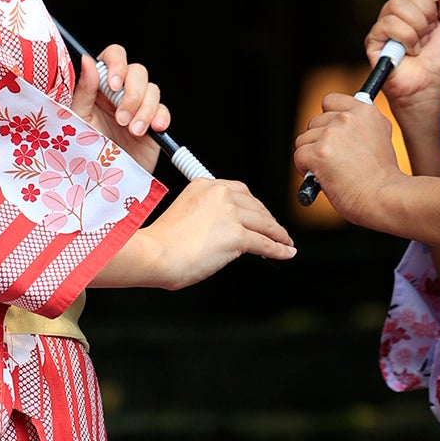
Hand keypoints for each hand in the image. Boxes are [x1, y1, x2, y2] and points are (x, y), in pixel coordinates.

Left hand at [71, 43, 168, 173]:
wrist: (104, 182)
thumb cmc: (85, 152)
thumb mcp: (79, 120)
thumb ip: (83, 90)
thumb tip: (88, 61)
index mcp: (99, 86)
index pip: (113, 57)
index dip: (117, 64)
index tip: (113, 84)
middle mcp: (120, 93)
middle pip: (137, 71)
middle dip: (132, 94)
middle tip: (121, 118)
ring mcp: (138, 107)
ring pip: (153, 90)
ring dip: (144, 110)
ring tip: (133, 131)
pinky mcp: (153, 123)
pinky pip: (164, 110)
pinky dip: (160, 118)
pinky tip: (152, 129)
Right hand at [96, 179, 296, 289]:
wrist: (154, 255)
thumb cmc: (162, 243)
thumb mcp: (185, 214)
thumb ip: (208, 214)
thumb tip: (231, 229)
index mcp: (205, 185)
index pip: (240, 192)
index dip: (255, 206)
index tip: (261, 215)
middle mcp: (220, 194)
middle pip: (256, 206)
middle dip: (268, 221)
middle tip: (276, 231)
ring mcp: (230, 214)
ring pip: (264, 224)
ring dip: (278, 235)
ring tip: (285, 243)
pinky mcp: (237, 236)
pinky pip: (265, 243)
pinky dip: (278, 249)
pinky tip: (285, 253)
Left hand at [293, 93, 402, 226]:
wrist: (385, 198)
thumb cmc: (383, 176)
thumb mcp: (381, 137)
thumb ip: (362, 123)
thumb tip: (345, 115)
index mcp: (364, 110)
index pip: (330, 101)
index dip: (327, 119)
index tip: (333, 136)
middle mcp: (347, 118)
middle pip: (313, 123)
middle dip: (319, 142)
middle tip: (334, 161)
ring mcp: (332, 134)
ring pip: (303, 140)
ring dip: (311, 156)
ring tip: (331, 171)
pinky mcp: (319, 153)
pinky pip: (299, 156)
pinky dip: (305, 169)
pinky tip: (322, 177)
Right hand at [366, 0, 439, 112]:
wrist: (435, 87)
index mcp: (418, 6)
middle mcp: (399, 13)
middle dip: (425, 9)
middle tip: (431, 30)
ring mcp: (385, 26)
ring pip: (396, 4)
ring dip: (418, 26)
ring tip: (422, 45)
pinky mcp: (374, 41)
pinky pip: (388, 23)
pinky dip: (406, 38)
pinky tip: (410, 52)